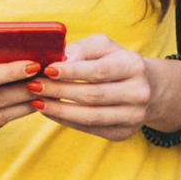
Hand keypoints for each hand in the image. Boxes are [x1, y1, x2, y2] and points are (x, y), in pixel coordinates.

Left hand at [30, 34, 172, 139]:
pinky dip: (66, 121)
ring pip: (90, 116)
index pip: (99, 71)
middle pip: (92, 95)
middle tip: (34, 86)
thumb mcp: (103, 46)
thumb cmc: (115, 61)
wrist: (146, 87)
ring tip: (37, 102)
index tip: (47, 70)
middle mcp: (139, 93)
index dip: (71, 72)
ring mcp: (133, 116)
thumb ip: (82, 48)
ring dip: (59, 110)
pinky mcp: (123, 133)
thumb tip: (61, 59)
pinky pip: (89, 128)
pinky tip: (49, 111)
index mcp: (135, 66)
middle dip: (59, 91)